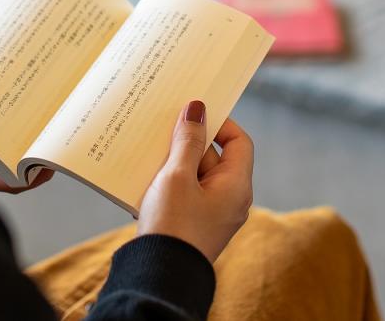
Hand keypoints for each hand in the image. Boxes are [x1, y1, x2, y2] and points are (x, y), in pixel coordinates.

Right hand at [136, 101, 254, 261]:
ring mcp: (212, 214)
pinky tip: (146, 181)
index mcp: (236, 186)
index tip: (194, 114)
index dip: (220, 123)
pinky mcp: (194, 224)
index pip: (239, 142)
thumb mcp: (177, 176)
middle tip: (164, 130)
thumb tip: (198, 109)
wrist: (159, 276)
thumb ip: (188, 140)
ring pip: (196, 175)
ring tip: (150, 155)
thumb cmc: (172, 224)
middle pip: (215, 157)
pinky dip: (170, 183)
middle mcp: (230, 200)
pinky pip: (186, 194)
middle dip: (189, 143)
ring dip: (175, 163)